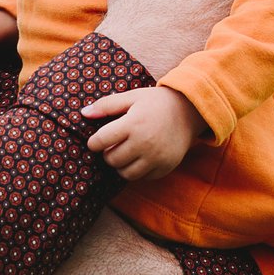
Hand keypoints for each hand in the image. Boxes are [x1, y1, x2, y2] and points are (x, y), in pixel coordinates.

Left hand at [82, 86, 203, 179]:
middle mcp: (145, 143)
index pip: (101, 140)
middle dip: (107, 153)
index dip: (93, 142)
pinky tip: (139, 157)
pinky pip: (142, 177)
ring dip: (120, 165)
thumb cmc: (155, 102)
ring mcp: (157, 157)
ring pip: (125, 173)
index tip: (95, 141)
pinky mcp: (165, 167)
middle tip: (113, 145)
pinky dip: (137, 170)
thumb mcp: (131, 97)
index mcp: (134, 123)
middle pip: (112, 159)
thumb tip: (83, 113)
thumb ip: (106, 105)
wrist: (190, 111)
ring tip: (124, 152)